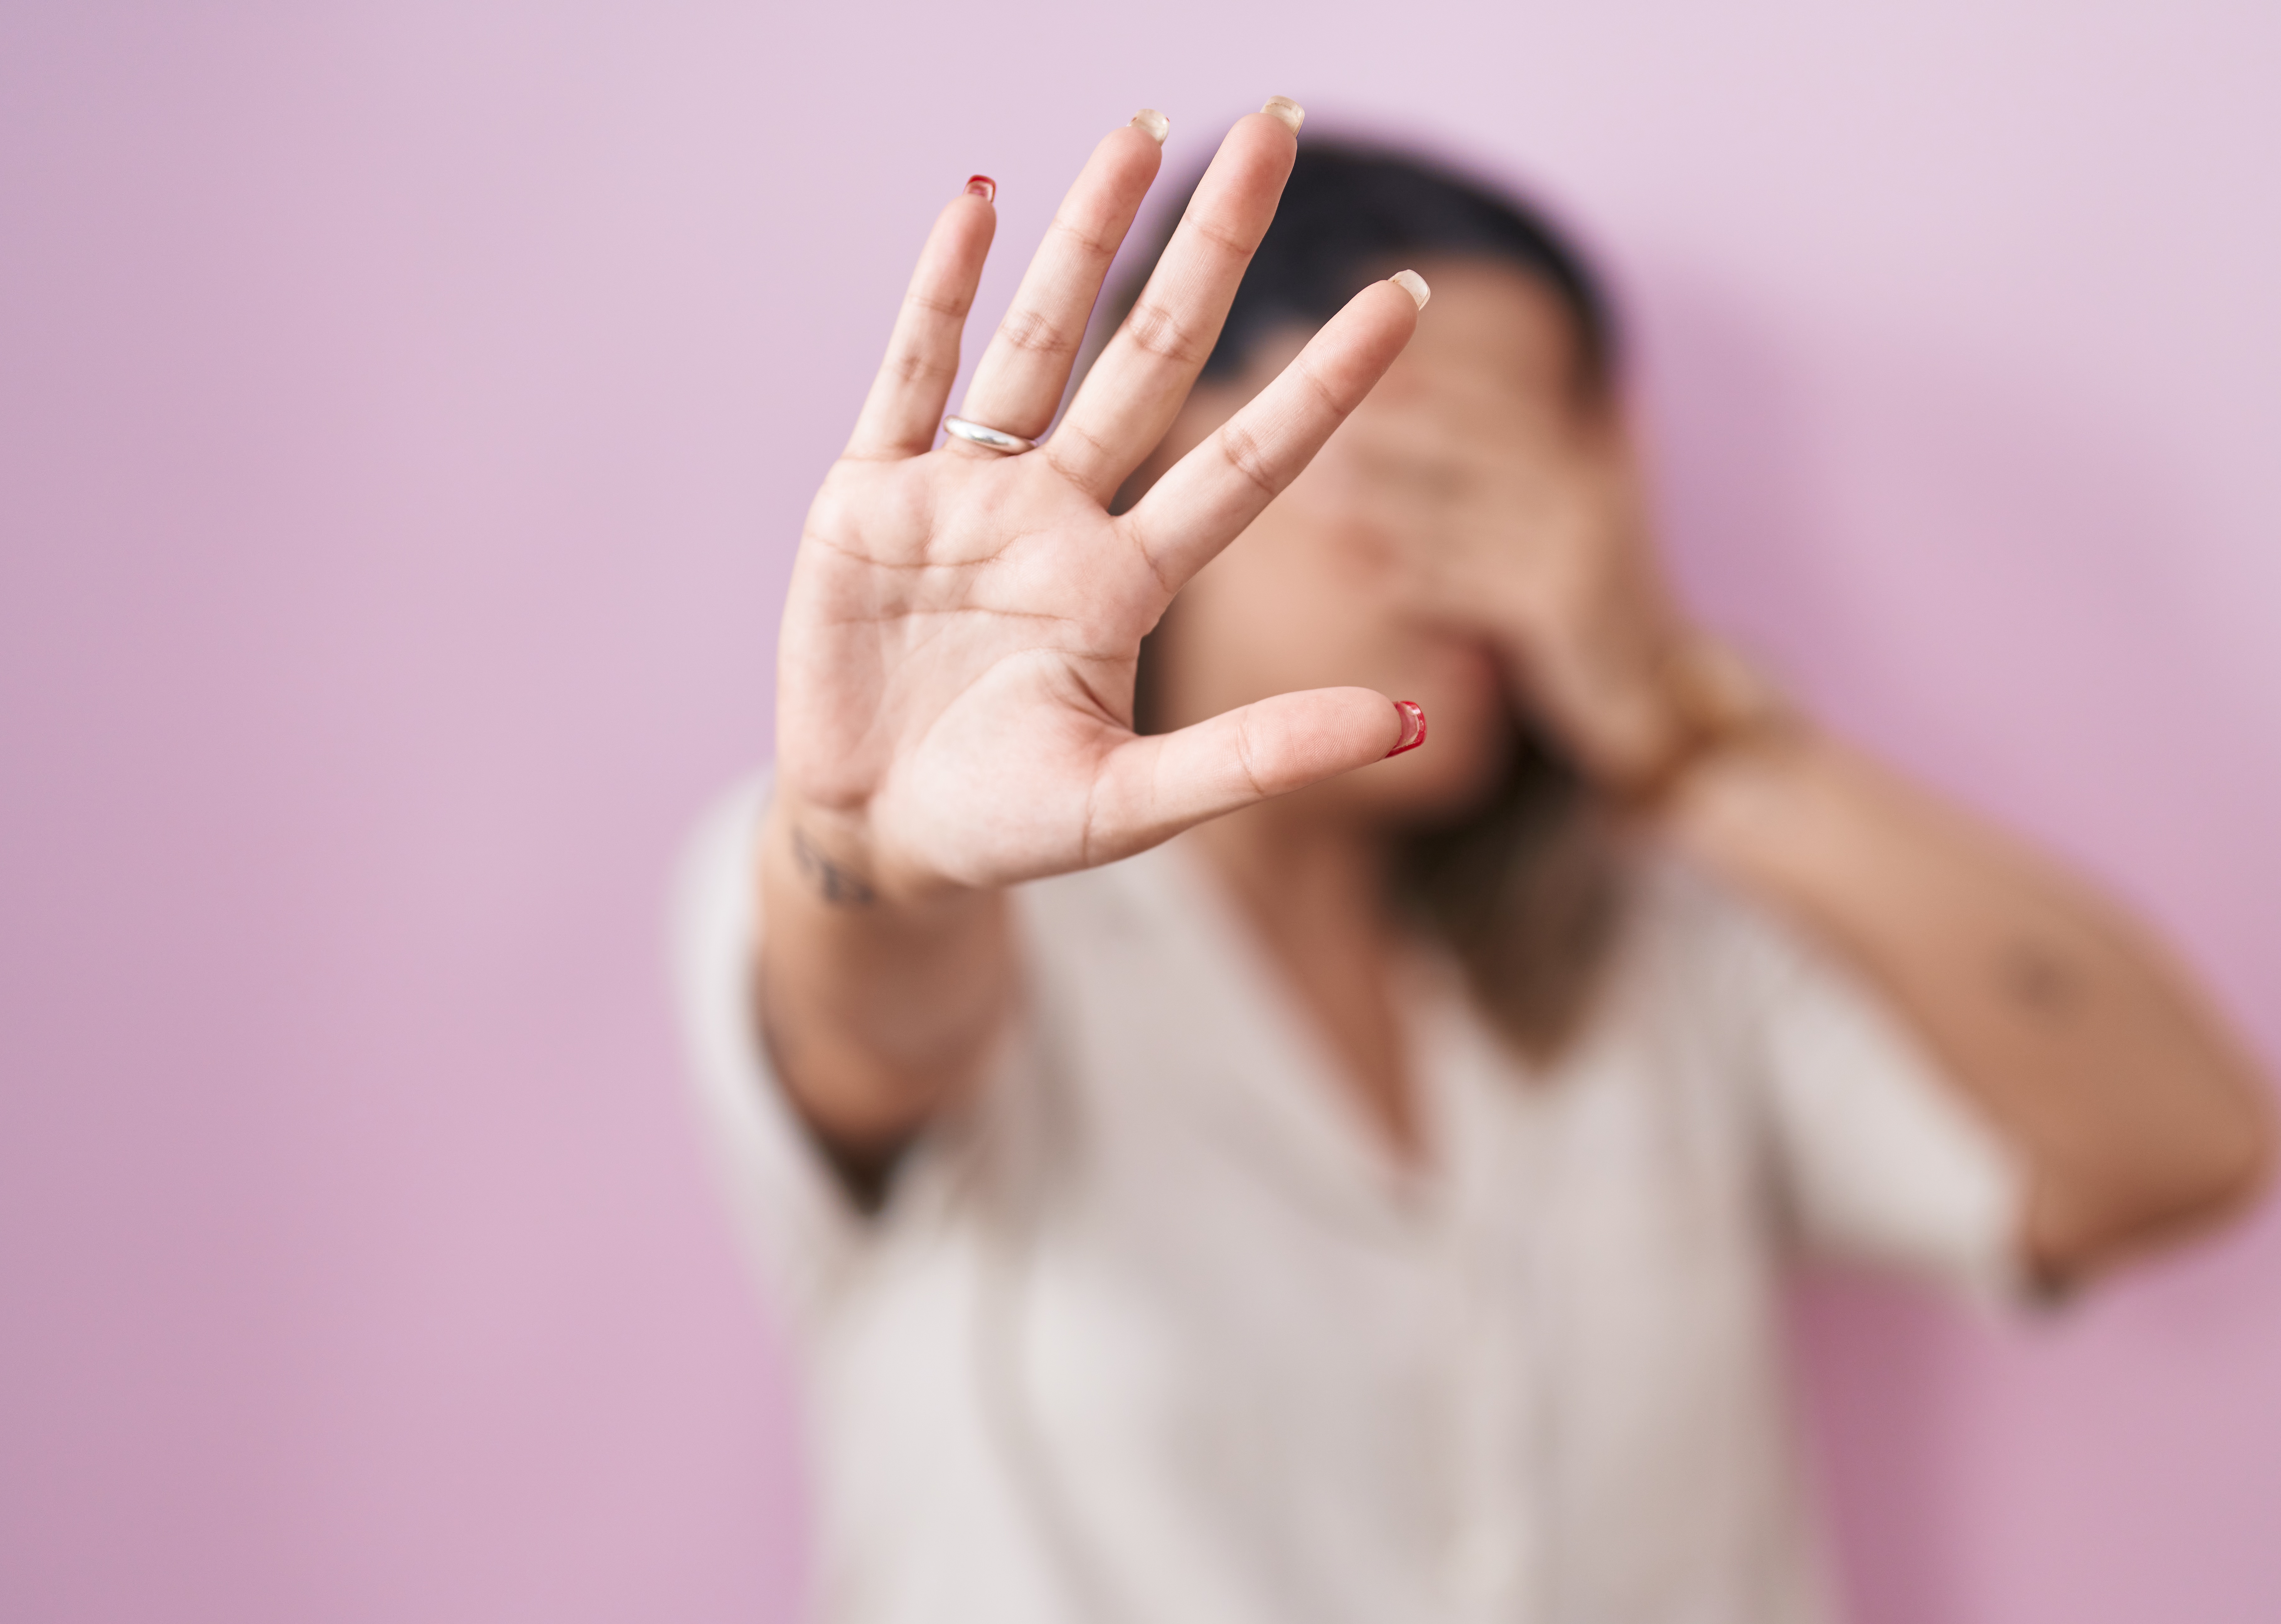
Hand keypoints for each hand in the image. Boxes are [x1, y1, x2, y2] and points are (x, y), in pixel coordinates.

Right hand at [776, 107, 1425, 905]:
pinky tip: (980, 200)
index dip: (1327, 381)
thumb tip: (1412, 723)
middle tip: (1279, 127)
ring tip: (1143, 130)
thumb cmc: (1007, 826)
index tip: (1410, 293)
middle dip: (1216, 244)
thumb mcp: (1134, 805)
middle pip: (1156, 355)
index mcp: (1126, 582)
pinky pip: (912, 375)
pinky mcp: (868, 498)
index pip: (1251, 458)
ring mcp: (964, 497)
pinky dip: (943, 291)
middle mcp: (1059, 516)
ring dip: (1087, 232)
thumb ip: (1262, 757)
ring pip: (1041, 340)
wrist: (880, 839)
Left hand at [1310, 370, 1716, 790]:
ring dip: (1382, 507)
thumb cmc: (1588, 618)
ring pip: (1459, 514)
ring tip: (1316, 501)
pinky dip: (1417, 581)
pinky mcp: (1563, 605)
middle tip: (1315, 436)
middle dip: (1389, 436)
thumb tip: (1447, 418)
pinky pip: (1471, 584)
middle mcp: (1586, 489)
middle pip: (1468, 445)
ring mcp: (1579, 545)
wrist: (1652, 704)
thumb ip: (1516, 480)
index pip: (1496, 403)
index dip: (1426, 387)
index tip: (1355, 377)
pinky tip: (1369, 577)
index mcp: (1586, 460)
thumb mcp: (1562, 535)